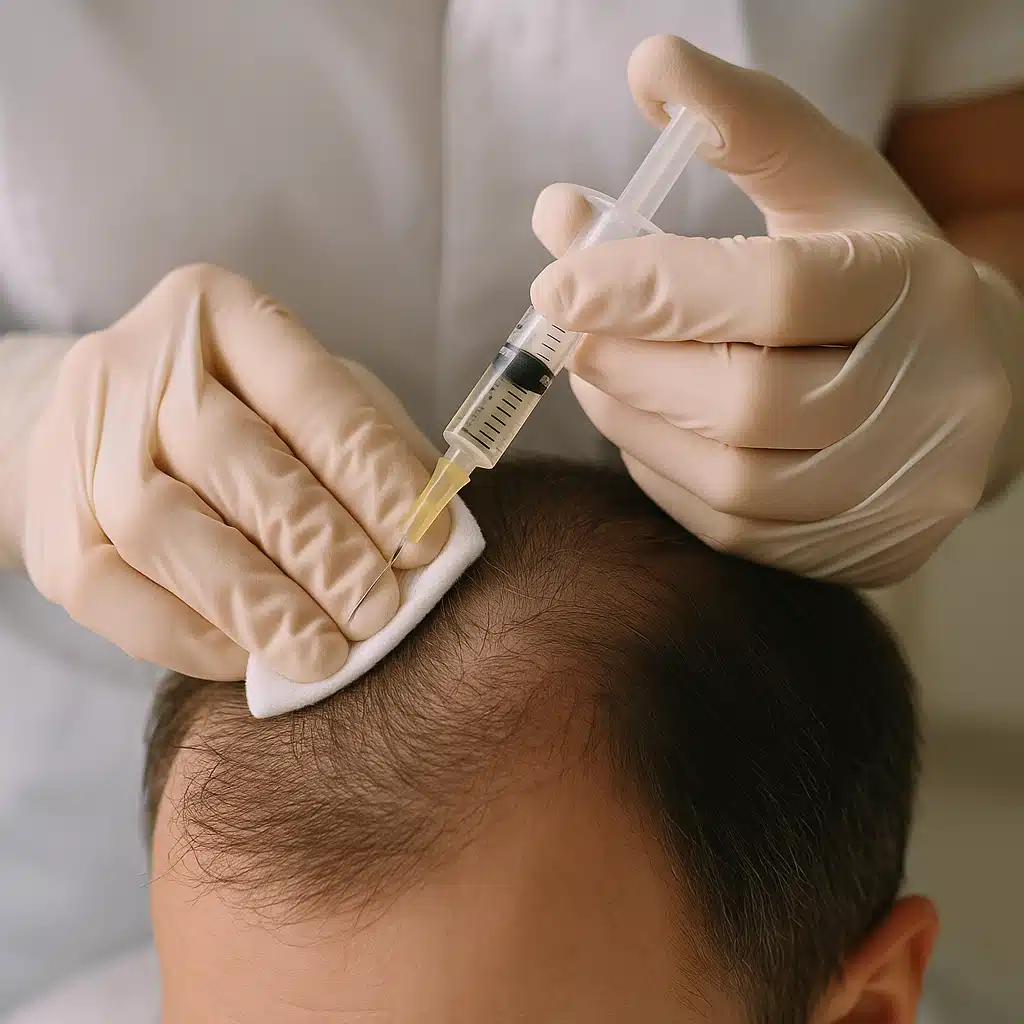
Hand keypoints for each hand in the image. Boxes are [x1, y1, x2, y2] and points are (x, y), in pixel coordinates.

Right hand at [13, 265, 449, 679]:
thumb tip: (430, 538)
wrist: (102, 434)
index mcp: (219, 312)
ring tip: (324, 653)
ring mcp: (84, 449)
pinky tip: (251, 658)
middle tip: (378, 609)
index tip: (428, 545)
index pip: (311, 394)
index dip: (374, 475)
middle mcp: (139, 367)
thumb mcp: (312, 399)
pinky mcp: (55, 536)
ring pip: (166, 529)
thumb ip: (374, 448)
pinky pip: (117, 598)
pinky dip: (192, 636)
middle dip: (317, 545)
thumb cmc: (241, 415)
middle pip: (234, 459)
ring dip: (255, 600)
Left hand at [530, 35, 1016, 586]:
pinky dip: (660, 469)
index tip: (556, 277)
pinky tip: (643, 423)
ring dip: (629, 418)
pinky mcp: (857, 549)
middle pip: (740, 398)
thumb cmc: (878, 273)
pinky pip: (726, 524)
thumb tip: (649, 65)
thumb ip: (745, 125)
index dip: (650, 288)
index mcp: (913, 289)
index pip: (770, 294)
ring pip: (726, 474)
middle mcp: (919, 398)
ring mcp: (891, 487)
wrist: (969, 387)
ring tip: (595, 366)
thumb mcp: (828, 186)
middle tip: (567, 320)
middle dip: (626, 359)